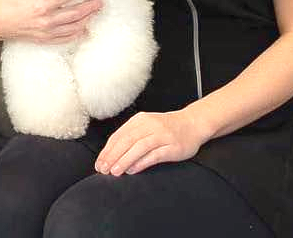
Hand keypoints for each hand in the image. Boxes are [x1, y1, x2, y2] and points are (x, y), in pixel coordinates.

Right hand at [0, 0, 101, 42]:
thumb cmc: (2, 1)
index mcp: (40, 3)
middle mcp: (45, 19)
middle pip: (74, 13)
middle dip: (89, 6)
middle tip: (100, 0)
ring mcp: (45, 31)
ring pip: (72, 27)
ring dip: (86, 20)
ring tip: (95, 13)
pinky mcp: (43, 39)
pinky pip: (64, 39)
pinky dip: (76, 35)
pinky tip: (84, 31)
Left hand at [94, 109, 209, 175]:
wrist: (193, 123)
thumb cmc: (166, 127)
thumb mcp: (146, 126)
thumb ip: (131, 137)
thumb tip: (112, 155)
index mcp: (140, 120)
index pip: (119, 136)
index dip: (107, 150)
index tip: (99, 163)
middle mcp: (150, 125)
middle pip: (126, 141)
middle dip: (112, 156)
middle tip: (103, 169)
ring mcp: (162, 135)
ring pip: (139, 147)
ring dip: (124, 160)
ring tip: (115, 171)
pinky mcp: (172, 146)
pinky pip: (154, 155)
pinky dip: (142, 162)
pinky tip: (133, 170)